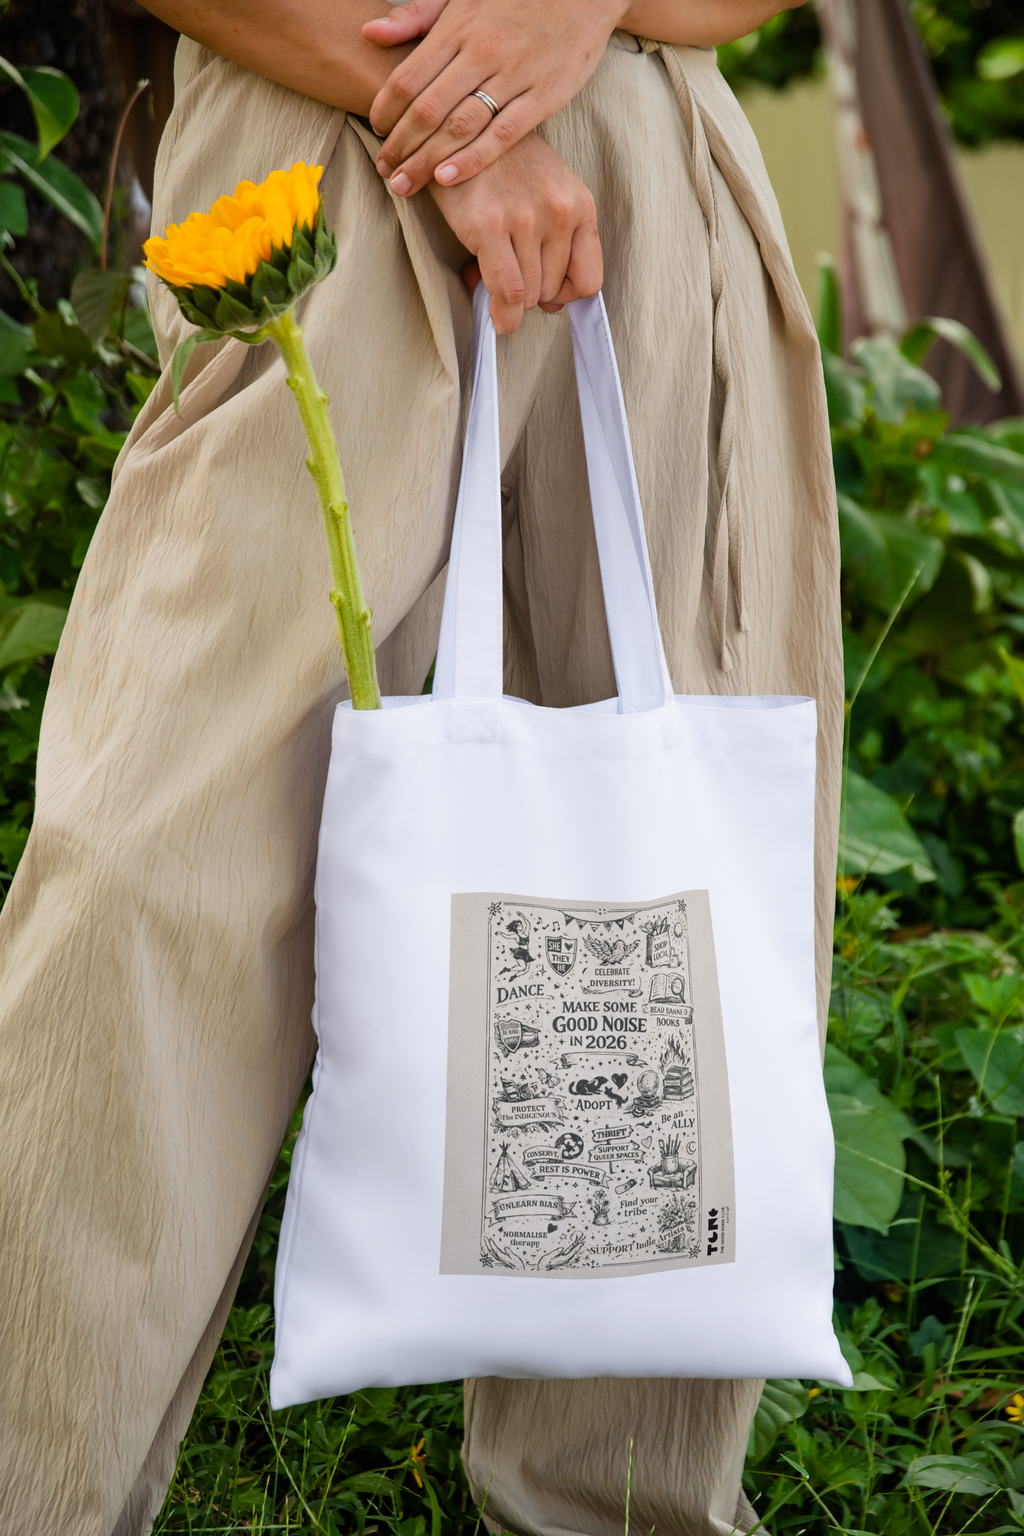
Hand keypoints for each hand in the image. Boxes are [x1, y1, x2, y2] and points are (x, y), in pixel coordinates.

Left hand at [363, 0, 625, 196]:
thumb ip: (417, 16)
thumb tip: (369, 33)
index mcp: (458, 27)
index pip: (408, 77)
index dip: (385, 110)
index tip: (376, 131)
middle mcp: (482, 52)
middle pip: (428, 110)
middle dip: (400, 145)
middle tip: (384, 170)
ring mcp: (514, 76)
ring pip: (459, 127)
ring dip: (426, 161)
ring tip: (405, 184)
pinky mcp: (544, 96)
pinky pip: (502, 135)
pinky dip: (472, 159)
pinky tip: (447, 179)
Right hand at [427, 130, 601, 332]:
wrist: (461, 128)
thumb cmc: (504, 166)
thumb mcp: (547, 194)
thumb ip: (558, 244)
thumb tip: (552, 306)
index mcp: (579, 204)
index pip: (589, 280)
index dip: (565, 295)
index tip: (545, 289)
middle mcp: (559, 211)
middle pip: (554, 291)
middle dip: (530, 293)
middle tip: (506, 273)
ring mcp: (526, 218)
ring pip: (530, 296)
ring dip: (509, 298)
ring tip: (490, 270)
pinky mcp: (490, 225)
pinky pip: (508, 291)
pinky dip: (503, 313)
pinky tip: (496, 314)